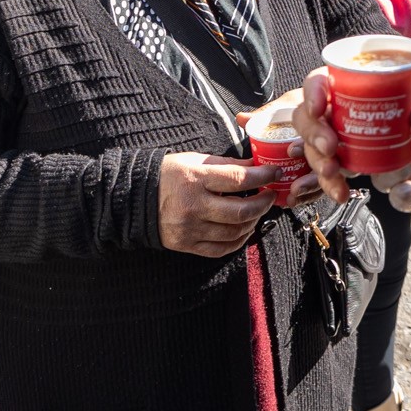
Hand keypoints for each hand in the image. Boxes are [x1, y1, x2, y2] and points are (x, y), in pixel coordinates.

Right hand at [157, 152, 275, 257]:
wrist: (135, 198)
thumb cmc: (169, 175)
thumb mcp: (195, 161)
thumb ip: (227, 165)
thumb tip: (257, 166)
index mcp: (195, 179)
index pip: (238, 179)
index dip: (262, 177)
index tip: (275, 174)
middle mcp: (193, 206)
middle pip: (240, 211)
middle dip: (263, 204)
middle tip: (270, 196)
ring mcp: (190, 229)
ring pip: (234, 232)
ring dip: (253, 222)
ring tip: (257, 211)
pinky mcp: (187, 245)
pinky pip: (221, 249)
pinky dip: (238, 240)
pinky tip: (244, 229)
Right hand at [298, 69, 410, 210]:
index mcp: (407, 100)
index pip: (355, 92)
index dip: (326, 93)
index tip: (320, 99)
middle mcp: (404, 131)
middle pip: (349, 134)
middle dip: (328, 140)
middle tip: (331, 147)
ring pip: (369, 168)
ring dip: (360, 170)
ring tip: (367, 171)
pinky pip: (401, 196)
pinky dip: (397, 195)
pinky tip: (405, 190)